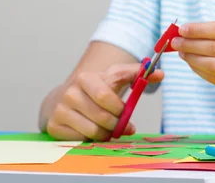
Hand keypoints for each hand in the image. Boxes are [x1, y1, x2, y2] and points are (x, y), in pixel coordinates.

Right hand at [46, 64, 163, 140]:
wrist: (64, 97)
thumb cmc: (95, 88)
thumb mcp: (115, 77)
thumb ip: (138, 74)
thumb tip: (160, 73)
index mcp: (85, 78)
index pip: (105, 97)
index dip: (120, 110)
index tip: (128, 116)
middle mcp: (70, 93)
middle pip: (101, 117)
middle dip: (116, 125)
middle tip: (123, 127)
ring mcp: (59, 110)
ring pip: (92, 131)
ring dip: (106, 134)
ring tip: (109, 128)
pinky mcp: (53, 127)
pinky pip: (81, 140)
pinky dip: (91, 139)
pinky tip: (92, 131)